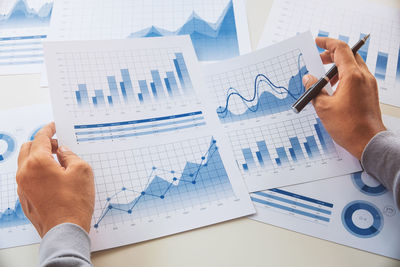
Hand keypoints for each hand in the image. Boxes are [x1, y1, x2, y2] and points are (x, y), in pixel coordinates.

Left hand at [16, 122, 94, 236]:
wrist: (65, 230)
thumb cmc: (74, 203)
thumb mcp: (82, 171)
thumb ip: (71, 155)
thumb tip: (63, 152)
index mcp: (37, 162)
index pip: (40, 138)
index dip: (48, 130)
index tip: (53, 127)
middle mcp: (24, 173)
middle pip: (28, 148)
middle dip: (41, 143)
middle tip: (58, 146)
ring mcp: (22, 187)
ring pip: (25, 163)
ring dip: (38, 157)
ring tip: (57, 163)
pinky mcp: (24, 198)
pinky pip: (27, 177)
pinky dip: (37, 171)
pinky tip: (53, 178)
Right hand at [303, 37, 385, 159]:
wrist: (368, 142)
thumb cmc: (349, 126)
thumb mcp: (323, 107)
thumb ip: (314, 89)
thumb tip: (308, 78)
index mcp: (353, 76)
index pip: (341, 49)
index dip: (327, 43)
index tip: (317, 42)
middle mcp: (364, 77)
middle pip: (348, 55)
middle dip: (331, 56)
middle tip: (317, 61)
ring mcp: (369, 84)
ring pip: (353, 66)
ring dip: (337, 67)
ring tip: (324, 80)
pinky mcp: (370, 92)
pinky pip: (356, 77)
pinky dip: (344, 77)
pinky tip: (334, 89)